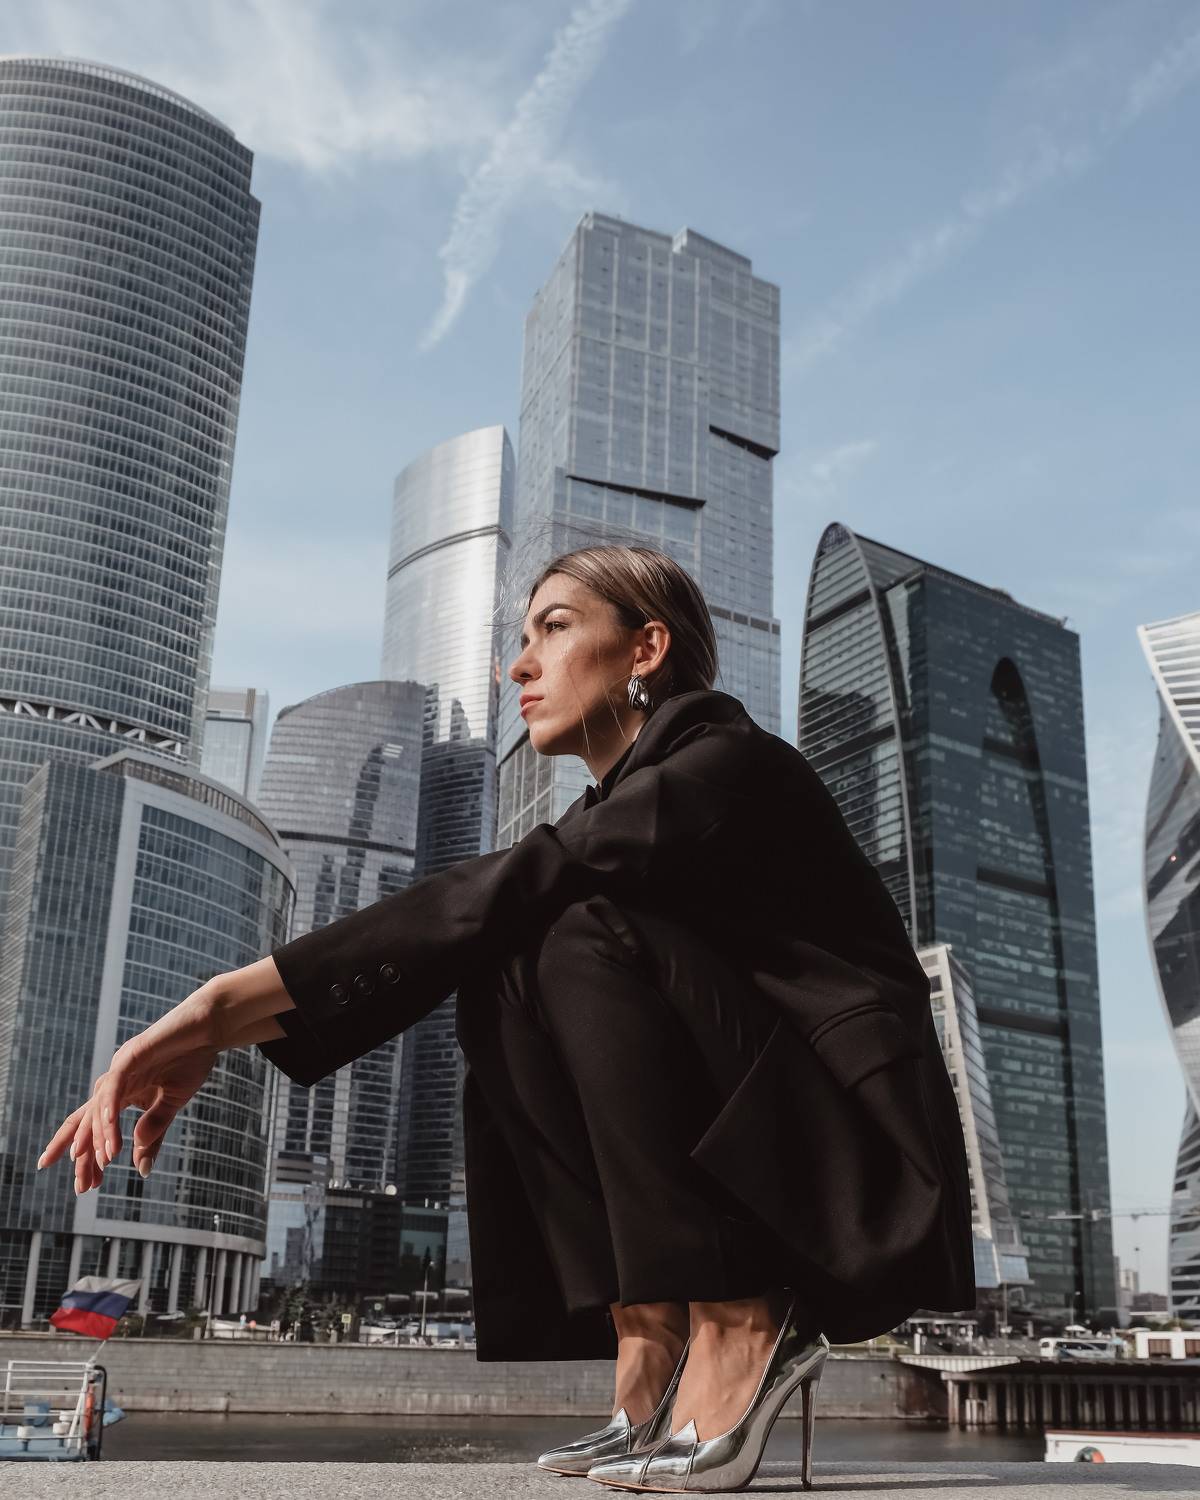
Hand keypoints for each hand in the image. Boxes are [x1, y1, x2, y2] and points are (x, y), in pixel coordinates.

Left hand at [38, 989, 221, 1191]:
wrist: (209, 1028)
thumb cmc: (192, 1059)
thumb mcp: (174, 1102)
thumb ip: (155, 1130)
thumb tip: (139, 1167)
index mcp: (123, 1093)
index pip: (96, 1128)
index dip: (88, 1156)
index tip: (85, 1186)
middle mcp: (115, 1082)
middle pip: (87, 1121)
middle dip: (83, 1154)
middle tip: (81, 1186)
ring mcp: (120, 1068)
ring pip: (98, 1107)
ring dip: (99, 1136)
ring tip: (104, 1161)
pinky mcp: (131, 1055)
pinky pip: (114, 1086)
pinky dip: (109, 1110)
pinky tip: (110, 1133)